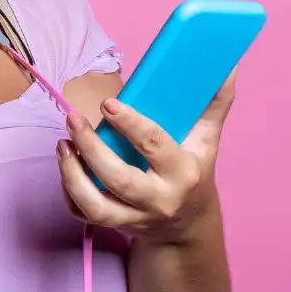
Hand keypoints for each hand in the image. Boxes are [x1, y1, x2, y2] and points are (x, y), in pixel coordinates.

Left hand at [56, 67, 237, 244]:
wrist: (188, 224)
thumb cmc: (194, 171)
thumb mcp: (207, 139)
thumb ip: (215, 102)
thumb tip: (227, 65)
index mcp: (183, 172)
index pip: (154, 145)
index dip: (129, 124)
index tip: (108, 103)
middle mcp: (159, 199)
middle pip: (119, 178)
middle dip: (91, 148)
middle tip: (73, 118)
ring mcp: (135, 217)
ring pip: (96, 205)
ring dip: (72, 175)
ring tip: (63, 144)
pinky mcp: (116, 226)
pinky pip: (84, 215)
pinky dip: (69, 192)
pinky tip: (66, 165)